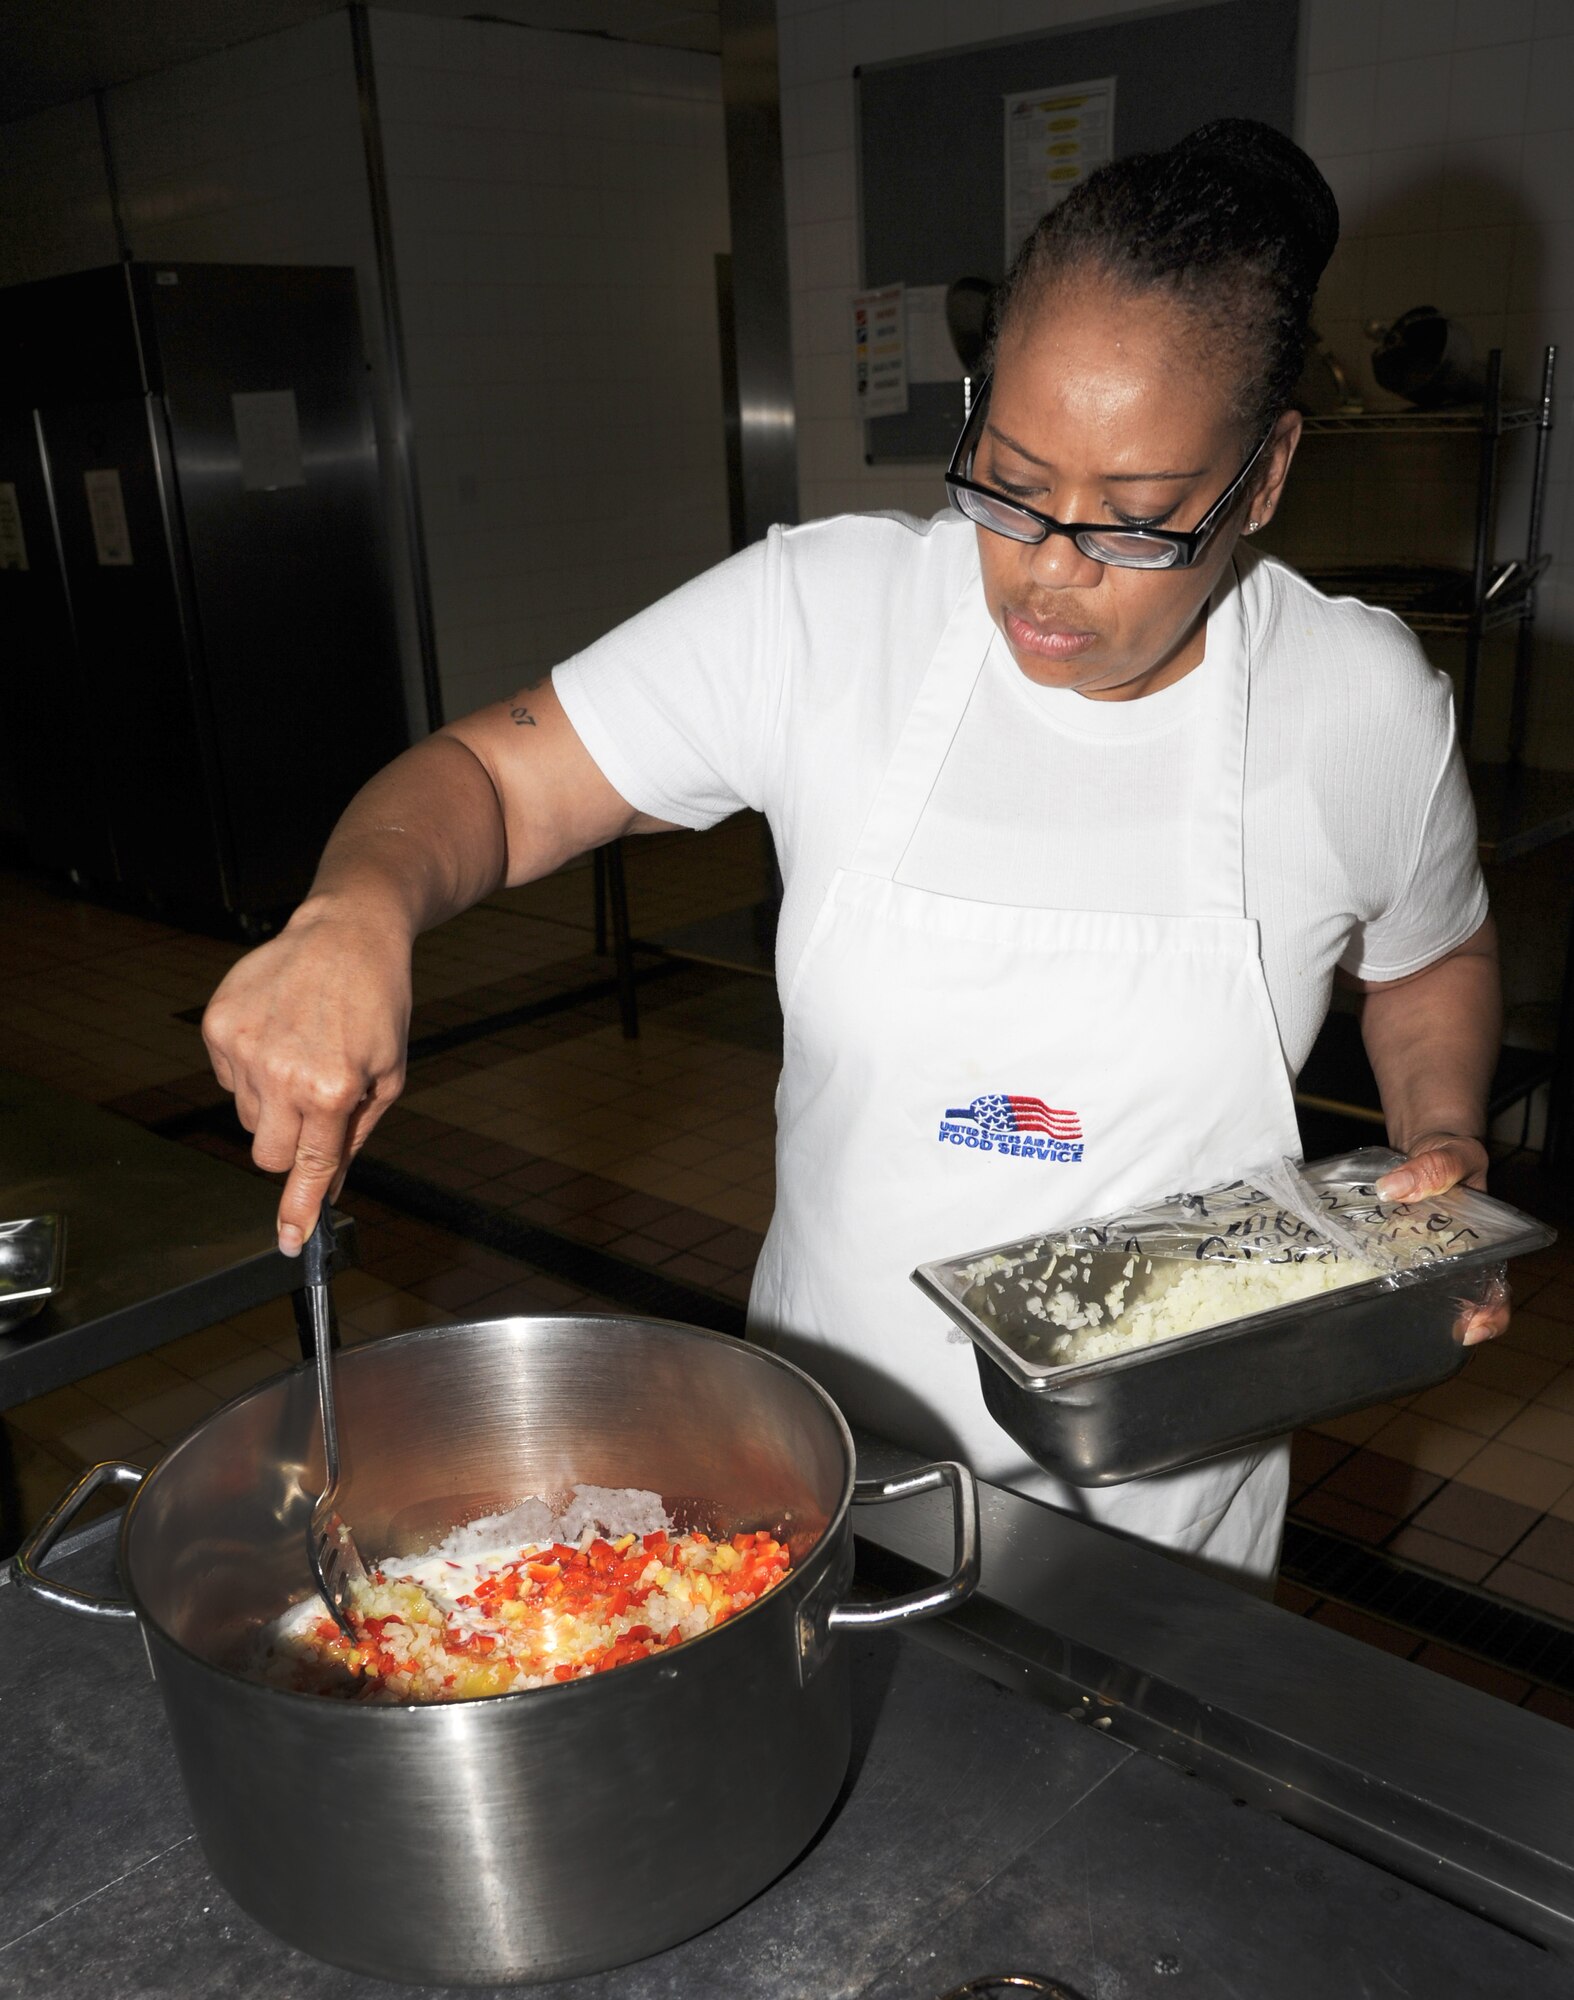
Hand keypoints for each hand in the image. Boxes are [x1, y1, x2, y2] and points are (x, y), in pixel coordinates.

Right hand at [202, 903, 412, 1254]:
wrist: (346, 934)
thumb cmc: (377, 1004)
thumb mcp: (388, 1077)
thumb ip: (354, 1139)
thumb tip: (331, 1190)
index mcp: (333, 1089)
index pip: (309, 1166)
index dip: (298, 1208)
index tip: (288, 1240)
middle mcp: (283, 1073)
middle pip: (268, 1154)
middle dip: (291, 1146)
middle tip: (315, 1108)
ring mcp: (245, 1049)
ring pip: (247, 1118)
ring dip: (273, 1105)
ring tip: (302, 1056)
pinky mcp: (219, 1027)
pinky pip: (227, 1081)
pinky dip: (251, 1071)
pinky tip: (280, 1035)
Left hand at [1375, 1133, 1508, 1345]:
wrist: (1427, 1144)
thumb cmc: (1452, 1155)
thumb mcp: (1454, 1155)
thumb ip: (1432, 1169)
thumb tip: (1393, 1187)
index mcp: (1483, 1246)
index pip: (1493, 1291)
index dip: (1489, 1316)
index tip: (1470, 1330)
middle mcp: (1454, 1258)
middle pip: (1452, 1302)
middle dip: (1436, 1320)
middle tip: (1412, 1327)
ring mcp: (1422, 1256)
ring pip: (1414, 1290)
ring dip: (1397, 1301)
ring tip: (1375, 1312)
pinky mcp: (1394, 1247)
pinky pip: (1382, 1265)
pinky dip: (1368, 1272)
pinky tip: (1348, 1277)